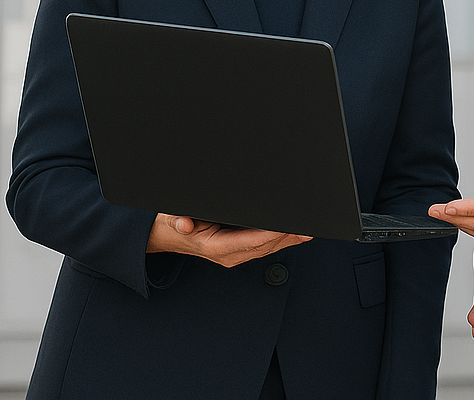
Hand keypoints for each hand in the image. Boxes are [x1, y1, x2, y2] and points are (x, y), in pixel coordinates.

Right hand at [147, 213, 310, 267]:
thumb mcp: (171, 218)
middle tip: (306, 228)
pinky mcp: (238, 250)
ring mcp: (234, 254)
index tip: (285, 227)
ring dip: (287, 240)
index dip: (269, 235)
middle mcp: (228, 254)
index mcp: (214, 246)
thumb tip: (186, 224)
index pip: (248, 241)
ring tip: (306, 231)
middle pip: (263, 246)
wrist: (166, 236)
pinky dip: (279, 241)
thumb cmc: (172, 225)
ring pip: (266, 249)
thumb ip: (179, 220)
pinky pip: (262, 247)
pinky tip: (293, 235)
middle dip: (286, 238)